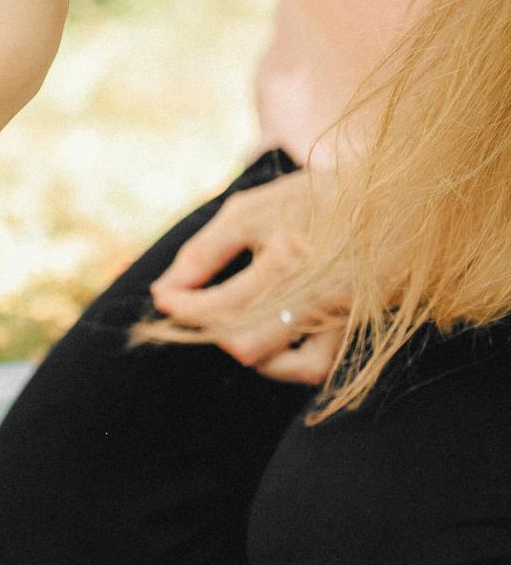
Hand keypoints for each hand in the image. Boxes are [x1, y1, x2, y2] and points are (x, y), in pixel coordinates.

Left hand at [149, 170, 347, 383]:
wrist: (402, 196)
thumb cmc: (317, 199)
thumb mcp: (254, 210)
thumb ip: (204, 251)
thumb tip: (163, 292)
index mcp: (286, 255)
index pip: (218, 305)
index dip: (182, 308)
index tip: (165, 297)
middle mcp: (316, 291)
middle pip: (242, 341)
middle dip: (207, 331)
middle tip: (194, 311)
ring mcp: (340, 314)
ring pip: (280, 363)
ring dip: (244, 351)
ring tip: (231, 324)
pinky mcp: (358, 328)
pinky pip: (317, 368)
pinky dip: (285, 367)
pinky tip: (269, 346)